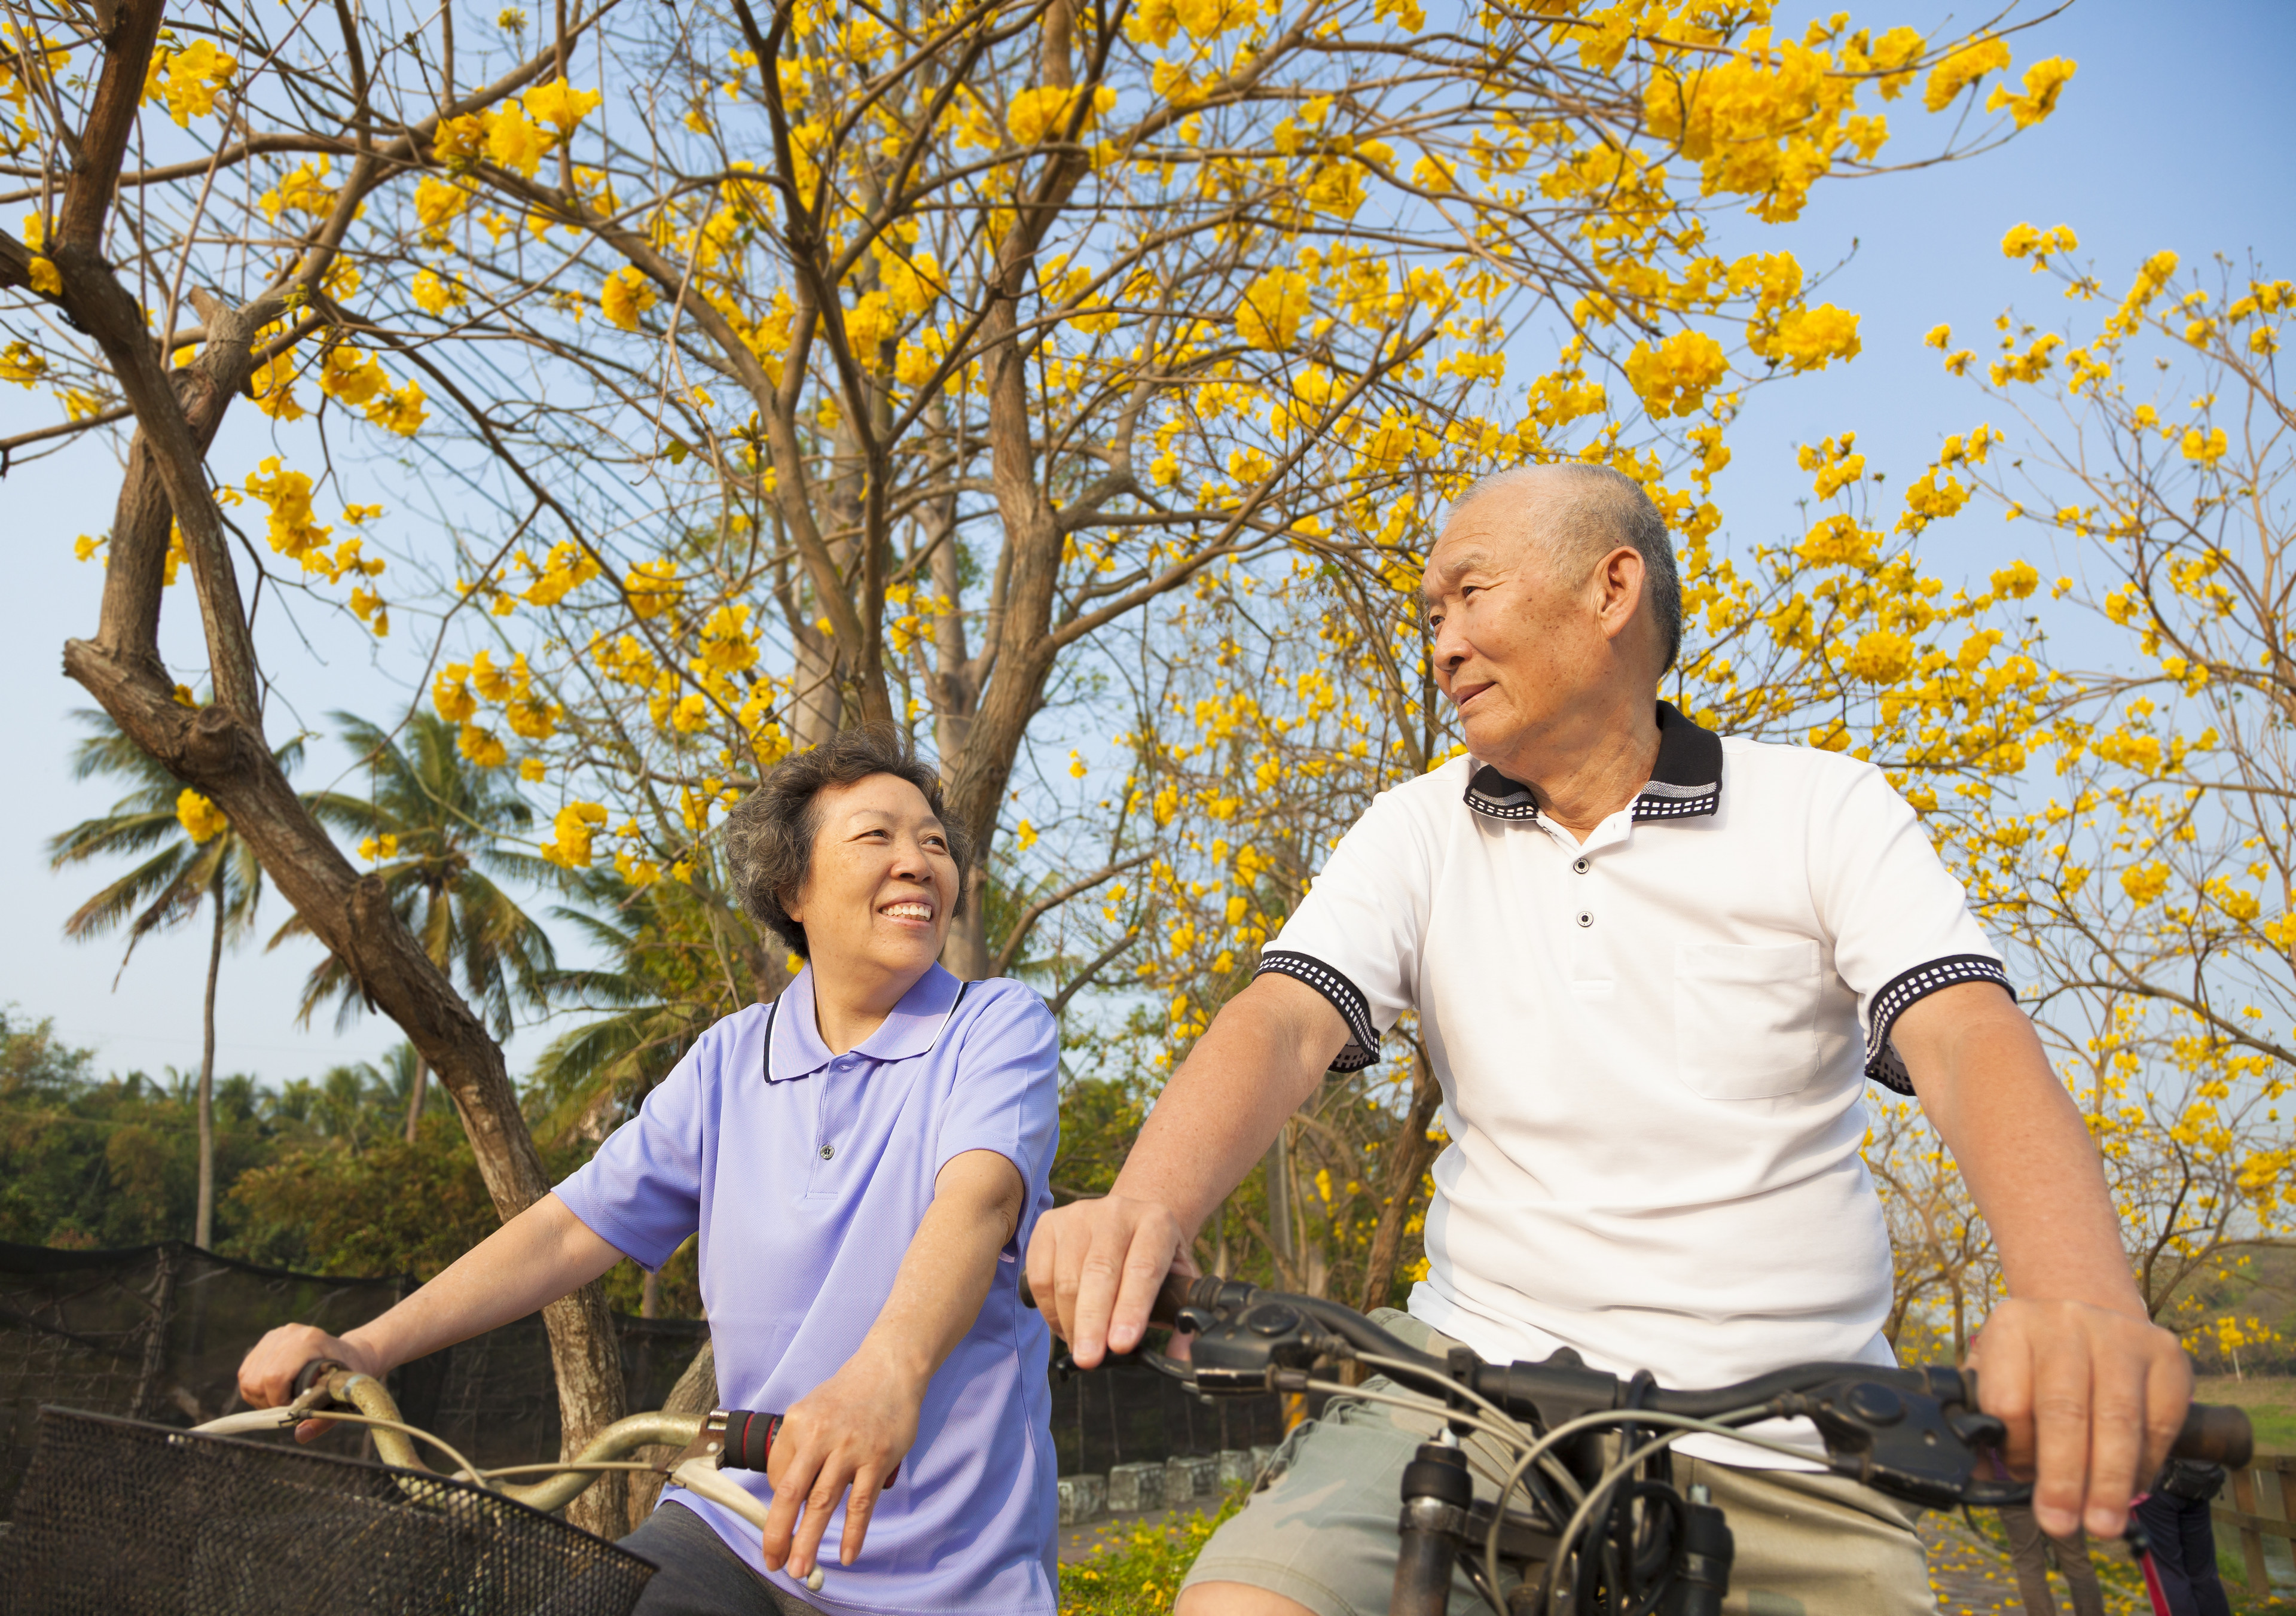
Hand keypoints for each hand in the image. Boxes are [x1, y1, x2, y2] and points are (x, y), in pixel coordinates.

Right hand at [236, 1323, 386, 1441]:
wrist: (351, 1354)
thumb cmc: (348, 1377)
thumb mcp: (341, 1398)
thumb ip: (322, 1419)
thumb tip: (300, 1436)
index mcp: (310, 1341)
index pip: (275, 1377)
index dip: (278, 1400)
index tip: (294, 1408)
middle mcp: (289, 1334)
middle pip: (256, 1380)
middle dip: (268, 1402)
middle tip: (287, 1406)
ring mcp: (276, 1335)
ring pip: (247, 1378)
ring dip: (259, 1397)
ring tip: (283, 1399)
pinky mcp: (266, 1341)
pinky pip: (246, 1373)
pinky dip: (255, 1389)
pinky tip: (275, 1391)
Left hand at [760, 1346, 922, 1578]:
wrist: (889, 1368)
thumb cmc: (848, 1395)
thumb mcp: (812, 1410)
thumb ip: (799, 1447)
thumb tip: (789, 1493)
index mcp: (798, 1423)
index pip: (777, 1475)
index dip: (778, 1503)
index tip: (781, 1524)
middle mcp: (820, 1435)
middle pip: (792, 1493)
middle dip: (779, 1533)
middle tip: (772, 1562)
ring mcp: (850, 1447)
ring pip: (823, 1502)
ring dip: (809, 1539)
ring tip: (800, 1568)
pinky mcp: (878, 1457)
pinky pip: (862, 1503)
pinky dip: (854, 1533)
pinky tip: (848, 1555)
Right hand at [1024, 1192, 1192, 1368]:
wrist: (1127, 1223)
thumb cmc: (1153, 1261)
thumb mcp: (1178, 1281)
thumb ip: (1183, 1317)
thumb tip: (1182, 1357)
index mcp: (1157, 1222)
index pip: (1143, 1268)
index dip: (1131, 1308)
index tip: (1121, 1345)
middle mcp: (1117, 1212)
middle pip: (1099, 1271)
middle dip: (1093, 1322)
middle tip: (1090, 1360)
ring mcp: (1079, 1214)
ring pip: (1067, 1278)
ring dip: (1071, 1323)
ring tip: (1083, 1350)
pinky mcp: (1049, 1224)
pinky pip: (1040, 1276)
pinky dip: (1049, 1311)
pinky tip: (1065, 1327)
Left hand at [1967, 1296, 2191, 1538]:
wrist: (2089, 1312)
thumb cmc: (2037, 1362)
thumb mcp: (1999, 1374)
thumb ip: (1986, 1420)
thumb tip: (1977, 1474)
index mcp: (2013, 1326)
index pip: (2009, 1400)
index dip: (2014, 1449)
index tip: (2017, 1480)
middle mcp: (2065, 1322)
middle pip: (2064, 1410)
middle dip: (2063, 1477)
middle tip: (2061, 1525)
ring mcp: (2120, 1333)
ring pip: (2117, 1419)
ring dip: (2109, 1482)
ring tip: (2103, 1525)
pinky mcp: (2166, 1352)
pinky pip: (2160, 1421)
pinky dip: (2146, 1464)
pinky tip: (2131, 1489)